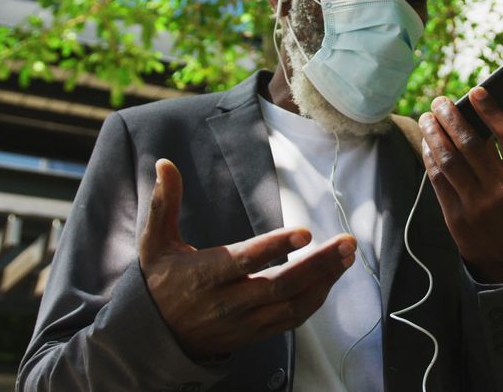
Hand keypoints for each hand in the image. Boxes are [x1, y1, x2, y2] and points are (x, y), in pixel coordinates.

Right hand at [139, 159, 356, 357]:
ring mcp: (243, 322)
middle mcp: (227, 301)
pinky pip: (291, 320)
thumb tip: (164, 163)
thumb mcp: (154, 242)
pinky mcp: (254, 334)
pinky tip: (331, 278)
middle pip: (279, 285)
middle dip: (318, 264)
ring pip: (291, 305)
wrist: (157, 338)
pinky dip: (315, 300)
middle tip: (347, 242)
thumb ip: (164, 203)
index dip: (275, 246)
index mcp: (204, 275)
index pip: (244, 261)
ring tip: (347, 256)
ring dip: (324, 281)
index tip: (304, 231)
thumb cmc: (161, 282)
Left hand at [419, 87, 502, 283]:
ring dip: (434, 133)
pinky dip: (430, 157)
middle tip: (439, 101)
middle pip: (471, 143)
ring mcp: (477, 204)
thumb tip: (473, 119)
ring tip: (427, 118)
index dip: (491, 110)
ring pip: (448, 159)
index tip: (475, 91)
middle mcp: (501, 190)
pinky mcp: (456, 216)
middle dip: (450, 117)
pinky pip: (437, 179)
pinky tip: (427, 144)